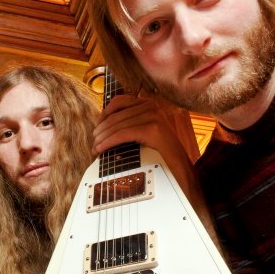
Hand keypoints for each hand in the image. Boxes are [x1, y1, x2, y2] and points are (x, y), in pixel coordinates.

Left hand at [94, 93, 215, 241]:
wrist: (181, 171)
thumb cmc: (161, 156)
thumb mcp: (143, 136)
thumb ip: (129, 125)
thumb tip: (102, 127)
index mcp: (149, 105)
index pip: (118, 102)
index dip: (103, 115)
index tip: (96, 130)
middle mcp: (152, 106)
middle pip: (115, 114)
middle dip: (100, 130)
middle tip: (93, 144)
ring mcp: (154, 116)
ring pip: (117, 124)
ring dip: (102, 137)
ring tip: (96, 149)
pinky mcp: (153, 129)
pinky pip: (123, 133)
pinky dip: (109, 141)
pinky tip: (101, 149)